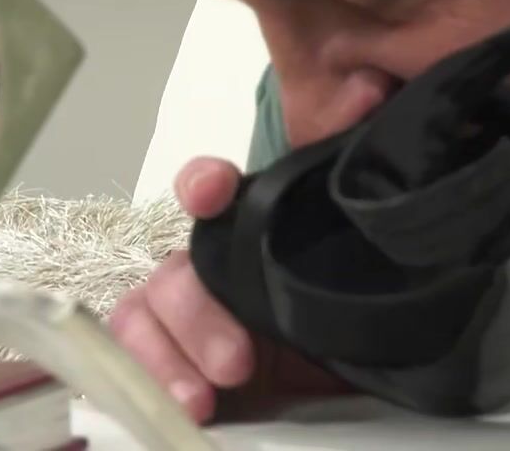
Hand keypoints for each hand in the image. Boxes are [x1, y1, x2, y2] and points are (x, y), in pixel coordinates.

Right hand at [107, 157, 344, 422]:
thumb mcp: (363, 257)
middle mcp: (211, 270)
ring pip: (143, 316)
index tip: (214, 191)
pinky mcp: (180, 366)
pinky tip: (185, 406)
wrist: (361, 368)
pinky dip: (152, 382)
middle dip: (197, 314)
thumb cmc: (355, 299)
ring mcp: (189, 320)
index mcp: (249, 232)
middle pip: (175, 273)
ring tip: (200, 399)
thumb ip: (358, 193)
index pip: (209, 190)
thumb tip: (367, 101)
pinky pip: (142, 364)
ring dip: (164, 355)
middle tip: (237, 363)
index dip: (203, 184)